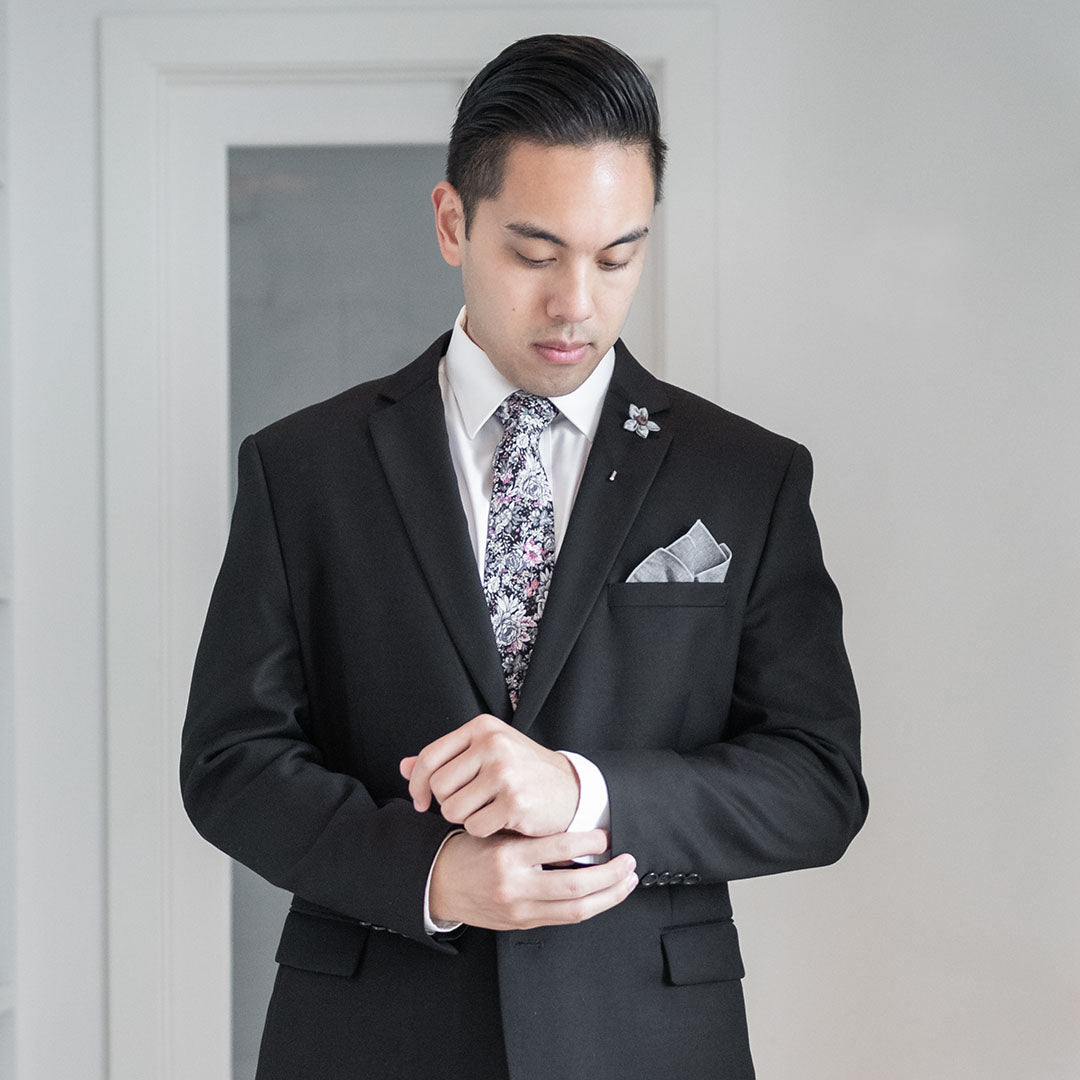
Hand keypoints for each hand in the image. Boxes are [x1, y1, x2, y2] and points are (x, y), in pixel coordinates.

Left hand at [400, 714, 579, 836]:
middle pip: (438, 787)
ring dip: (465, 818)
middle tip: (471, 803)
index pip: (429, 758)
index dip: (417, 784)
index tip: (421, 802)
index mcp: (483, 727)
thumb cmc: (521, 771)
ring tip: (487, 810)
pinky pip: (474, 827)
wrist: (570, 789)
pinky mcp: (515, 802)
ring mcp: (505, 772)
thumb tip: (403, 767)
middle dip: (448, 803)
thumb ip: (445, 759)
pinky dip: (483, 830)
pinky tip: (501, 820)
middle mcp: (494, 744)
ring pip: (452, 809)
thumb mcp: (485, 754)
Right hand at [428, 829, 636, 929]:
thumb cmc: (468, 849)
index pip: (560, 847)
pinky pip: (564, 918)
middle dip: (611, 874)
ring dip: (609, 895)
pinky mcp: (521, 924)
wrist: (436, 882)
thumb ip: (530, 834)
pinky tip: (604, 895)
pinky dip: (589, 906)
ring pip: (576, 908)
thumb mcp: (495, 830)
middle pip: (576, 885)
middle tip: (629, 861)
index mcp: (507, 856)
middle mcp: (515, 886)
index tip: (605, 835)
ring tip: (627, 880)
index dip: (590, 841)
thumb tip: (577, 832)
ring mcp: (519, 910)